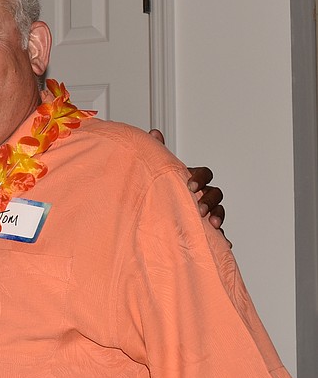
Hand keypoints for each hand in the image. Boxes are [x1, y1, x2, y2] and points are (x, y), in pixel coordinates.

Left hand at [148, 129, 229, 246]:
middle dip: (210, 200)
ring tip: (213, 225)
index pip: (205, 173)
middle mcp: (203, 194)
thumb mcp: (157, 171)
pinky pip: (218, 234)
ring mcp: (207, 211)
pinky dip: (222, 238)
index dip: (200, 178)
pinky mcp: (206, 229)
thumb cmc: (159, 186)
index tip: (189, 186)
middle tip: (199, 208)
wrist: (153, 210)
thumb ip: (158, 152)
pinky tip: (224, 244)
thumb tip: (154, 133)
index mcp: (193, 178)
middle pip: (216, 193)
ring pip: (220, 211)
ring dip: (219, 216)